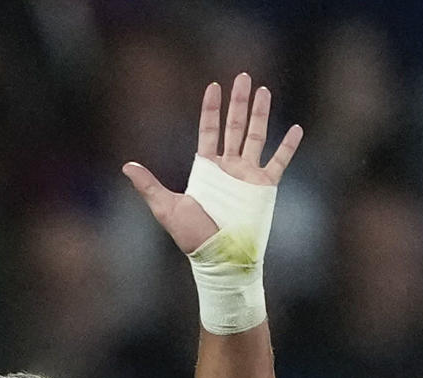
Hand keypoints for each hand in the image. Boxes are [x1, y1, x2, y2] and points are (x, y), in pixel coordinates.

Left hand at [122, 71, 302, 254]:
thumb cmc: (191, 236)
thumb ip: (148, 186)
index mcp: (206, 169)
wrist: (219, 256)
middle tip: (243, 76)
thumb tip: (126, 167)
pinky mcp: (264, 187)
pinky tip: (296, 128)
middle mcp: (228, 167)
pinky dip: (289, 146)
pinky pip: (279, 161)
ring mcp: (247, 175)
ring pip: (256, 136)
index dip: (211, 109)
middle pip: (235, 126)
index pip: (208, 130)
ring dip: (261, 114)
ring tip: (265, 90)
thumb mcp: (166, 208)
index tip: (213, 86)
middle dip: (238, 102)